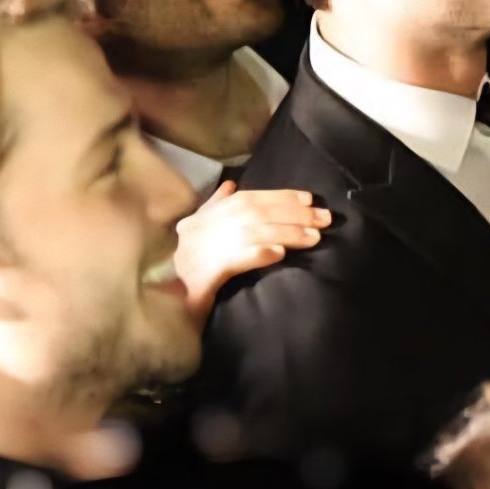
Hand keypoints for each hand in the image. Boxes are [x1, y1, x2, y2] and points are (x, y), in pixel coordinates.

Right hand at [174, 181, 329, 316]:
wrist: (165, 305)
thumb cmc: (187, 270)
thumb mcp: (198, 233)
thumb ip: (215, 207)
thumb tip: (231, 183)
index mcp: (202, 218)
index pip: (247, 198)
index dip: (280, 196)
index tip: (309, 198)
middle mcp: (201, 230)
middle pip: (254, 213)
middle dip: (293, 213)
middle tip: (324, 218)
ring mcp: (200, 251)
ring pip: (251, 234)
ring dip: (286, 233)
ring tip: (314, 237)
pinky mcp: (204, 275)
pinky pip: (236, 260)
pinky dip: (259, 254)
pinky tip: (279, 254)